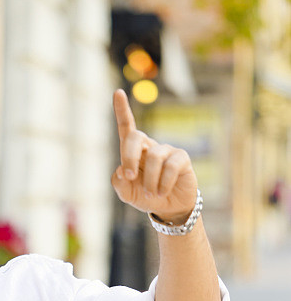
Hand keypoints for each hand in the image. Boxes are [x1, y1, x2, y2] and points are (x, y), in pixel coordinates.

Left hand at [112, 89, 197, 223]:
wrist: (168, 208)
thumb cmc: (146, 196)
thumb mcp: (127, 194)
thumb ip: (119, 183)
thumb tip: (121, 170)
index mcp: (134, 151)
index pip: (127, 127)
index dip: (122, 110)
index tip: (117, 92)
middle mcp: (149, 146)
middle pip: (135, 136)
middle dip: (129, 156)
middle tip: (129, 176)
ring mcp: (166, 150)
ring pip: (153, 157)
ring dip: (149, 180)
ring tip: (151, 194)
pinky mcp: (181, 158)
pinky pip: (170, 166)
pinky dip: (163, 183)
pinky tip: (162, 192)